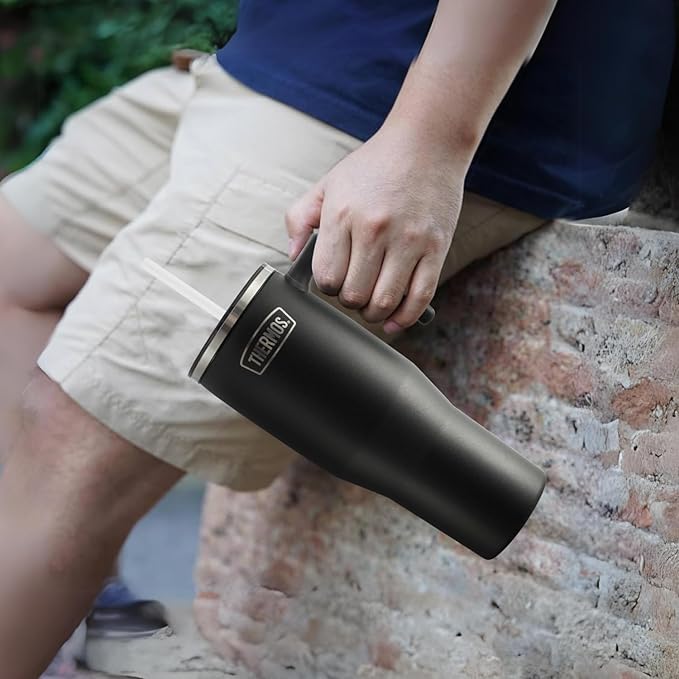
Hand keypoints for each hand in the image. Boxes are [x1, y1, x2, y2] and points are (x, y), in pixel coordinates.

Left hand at [285, 121, 464, 333]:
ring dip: (374, 313)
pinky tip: (395, 318)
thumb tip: (293, 256)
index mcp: (342, 214)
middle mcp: (374, 230)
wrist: (427, 142)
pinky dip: (404, 317)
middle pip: (353, 295)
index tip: (334, 280)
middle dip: (349, 301)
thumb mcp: (328, 183)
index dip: (327, 286)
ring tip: (373, 303)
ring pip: (384, 303)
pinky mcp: (436, 248)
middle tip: (354, 291)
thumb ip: (300, 218)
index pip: (325, 276)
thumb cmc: (376, 165)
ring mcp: (408, 241)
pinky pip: (419, 298)